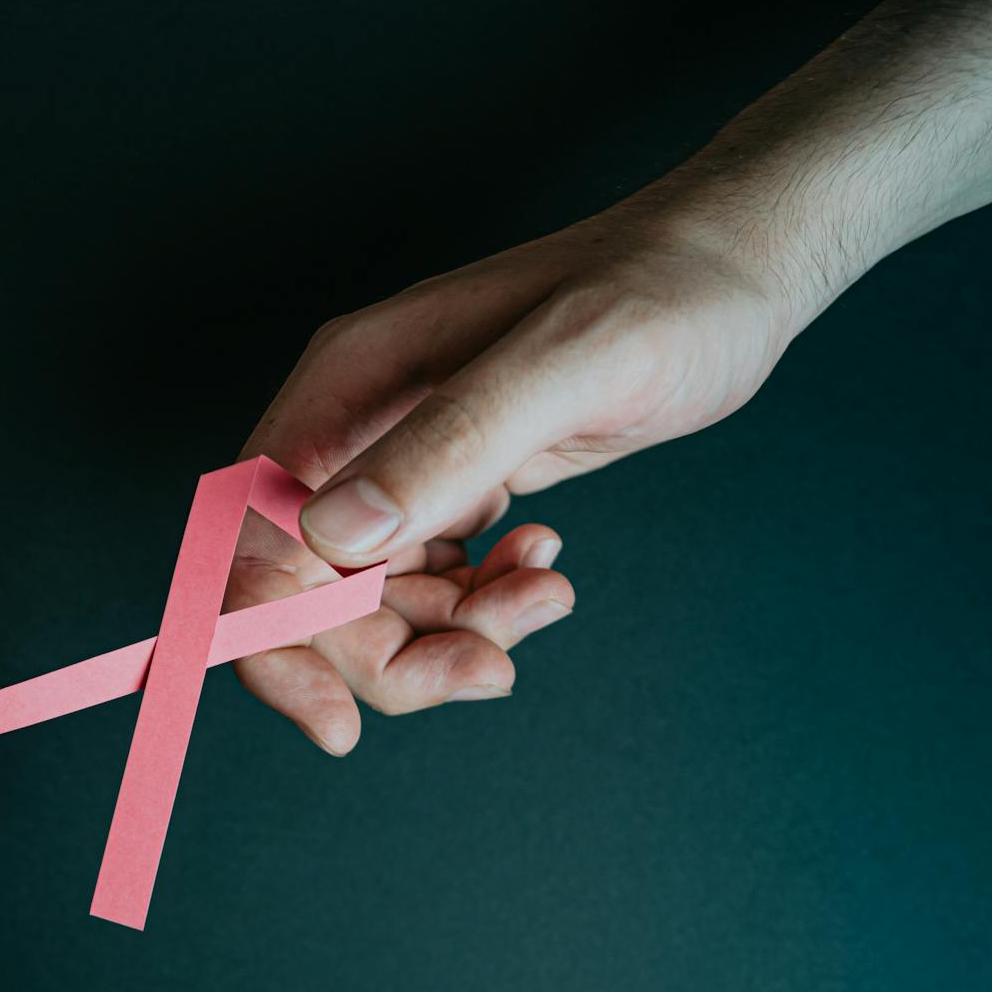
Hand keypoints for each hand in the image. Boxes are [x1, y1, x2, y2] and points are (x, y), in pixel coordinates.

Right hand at [229, 204, 789, 749]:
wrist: (737, 268)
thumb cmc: (666, 291)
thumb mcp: (567, 363)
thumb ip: (449, 442)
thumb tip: (338, 535)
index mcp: (350, 388)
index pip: (254, 540)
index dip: (270, 643)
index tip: (336, 723)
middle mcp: (357, 430)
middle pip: (311, 594)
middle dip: (392, 654)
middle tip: (491, 668)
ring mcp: (401, 460)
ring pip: (374, 602)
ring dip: (452, 632)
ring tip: (543, 596)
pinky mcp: (454, 482)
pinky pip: (430, 582)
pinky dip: (481, 603)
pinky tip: (541, 565)